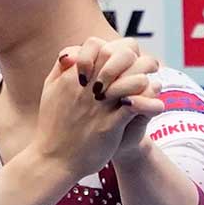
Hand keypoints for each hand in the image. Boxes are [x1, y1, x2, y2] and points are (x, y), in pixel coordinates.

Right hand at [34, 38, 163, 181]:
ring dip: (145, 80)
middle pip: (119, 56)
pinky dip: (149, 103)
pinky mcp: (109, 125)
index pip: (96, 45)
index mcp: (72, 76)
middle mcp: (86, 87)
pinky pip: (136, 106)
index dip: (112, 47)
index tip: (121, 59)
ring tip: (151, 86)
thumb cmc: (52, 125)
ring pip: (133, 80)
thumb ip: (60, 68)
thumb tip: (72, 52)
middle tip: (149, 67)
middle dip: (137, 59)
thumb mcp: (49, 90)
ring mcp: (99, 106)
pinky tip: (154, 105)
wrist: (53, 160)